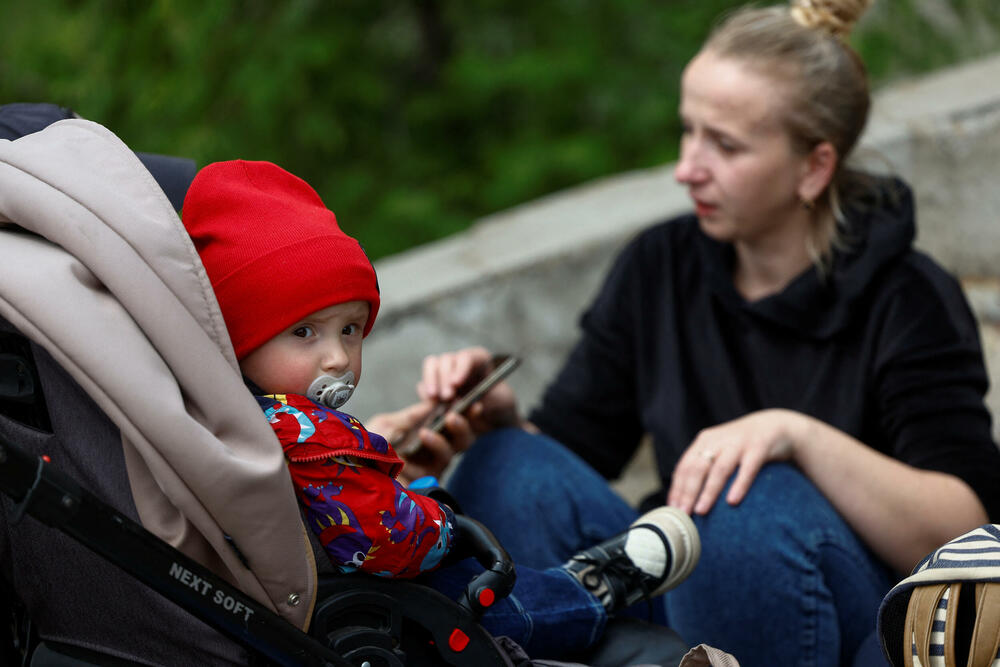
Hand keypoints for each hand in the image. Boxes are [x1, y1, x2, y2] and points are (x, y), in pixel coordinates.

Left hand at [367, 401, 476, 483]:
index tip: (472, 401)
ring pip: (451, 451)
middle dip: (464, 424)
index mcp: (424, 439)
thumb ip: (412, 415)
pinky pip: (437, 464)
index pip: (450, 426)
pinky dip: (434, 446)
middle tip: (463, 409)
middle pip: (459, 440)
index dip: (464, 414)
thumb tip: (434, 402)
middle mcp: (430, 455)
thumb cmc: (363, 447)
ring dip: (450, 433)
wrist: (347, 466)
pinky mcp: (423, 482)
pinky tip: (425, 434)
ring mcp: (427, 469)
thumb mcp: (388, 424)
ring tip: (444, 420)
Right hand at [416, 347, 519, 435]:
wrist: (493, 419)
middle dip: (445, 378)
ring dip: (432, 382)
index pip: (467, 357)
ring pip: (432, 366)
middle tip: (447, 396)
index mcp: (480, 359)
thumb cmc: (500, 405)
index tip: (456, 383)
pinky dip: (426, 393)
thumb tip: (463, 403)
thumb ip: (485, 400)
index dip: (461, 368)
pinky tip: (431, 405)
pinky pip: (425, 384)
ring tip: (435, 399)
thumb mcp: (501, 402)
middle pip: (446, 360)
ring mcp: (446, 372)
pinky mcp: (435, 386)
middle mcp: (460, 363)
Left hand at [667, 409, 810, 514]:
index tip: (673, 508)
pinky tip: (732, 501)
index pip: (685, 466)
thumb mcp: (720, 450)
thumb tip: (687, 498)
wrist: (776, 425)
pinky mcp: (758, 448)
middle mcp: (718, 441)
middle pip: (698, 468)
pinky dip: (739, 485)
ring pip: (719, 469)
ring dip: (709, 491)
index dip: (677, 487)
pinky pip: (748, 469)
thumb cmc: (743, 445)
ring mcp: (738, 443)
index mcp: (705, 441)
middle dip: (688, 492)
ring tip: (701, 510)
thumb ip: (705, 468)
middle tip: (683, 513)